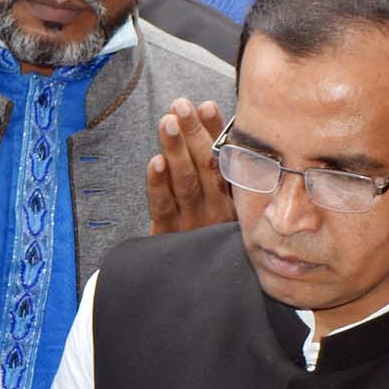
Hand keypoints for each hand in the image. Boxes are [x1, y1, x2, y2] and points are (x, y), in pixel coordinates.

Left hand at [146, 98, 232, 233]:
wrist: (194, 283)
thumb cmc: (207, 235)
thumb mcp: (223, 206)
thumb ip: (220, 168)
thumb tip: (208, 118)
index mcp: (232, 200)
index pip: (226, 159)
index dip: (216, 131)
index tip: (206, 105)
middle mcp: (216, 210)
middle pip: (205, 166)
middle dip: (193, 132)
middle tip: (181, 106)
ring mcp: (193, 223)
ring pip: (185, 181)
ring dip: (176, 149)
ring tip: (168, 122)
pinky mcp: (170, 235)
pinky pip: (163, 207)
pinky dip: (158, 184)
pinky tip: (155, 162)